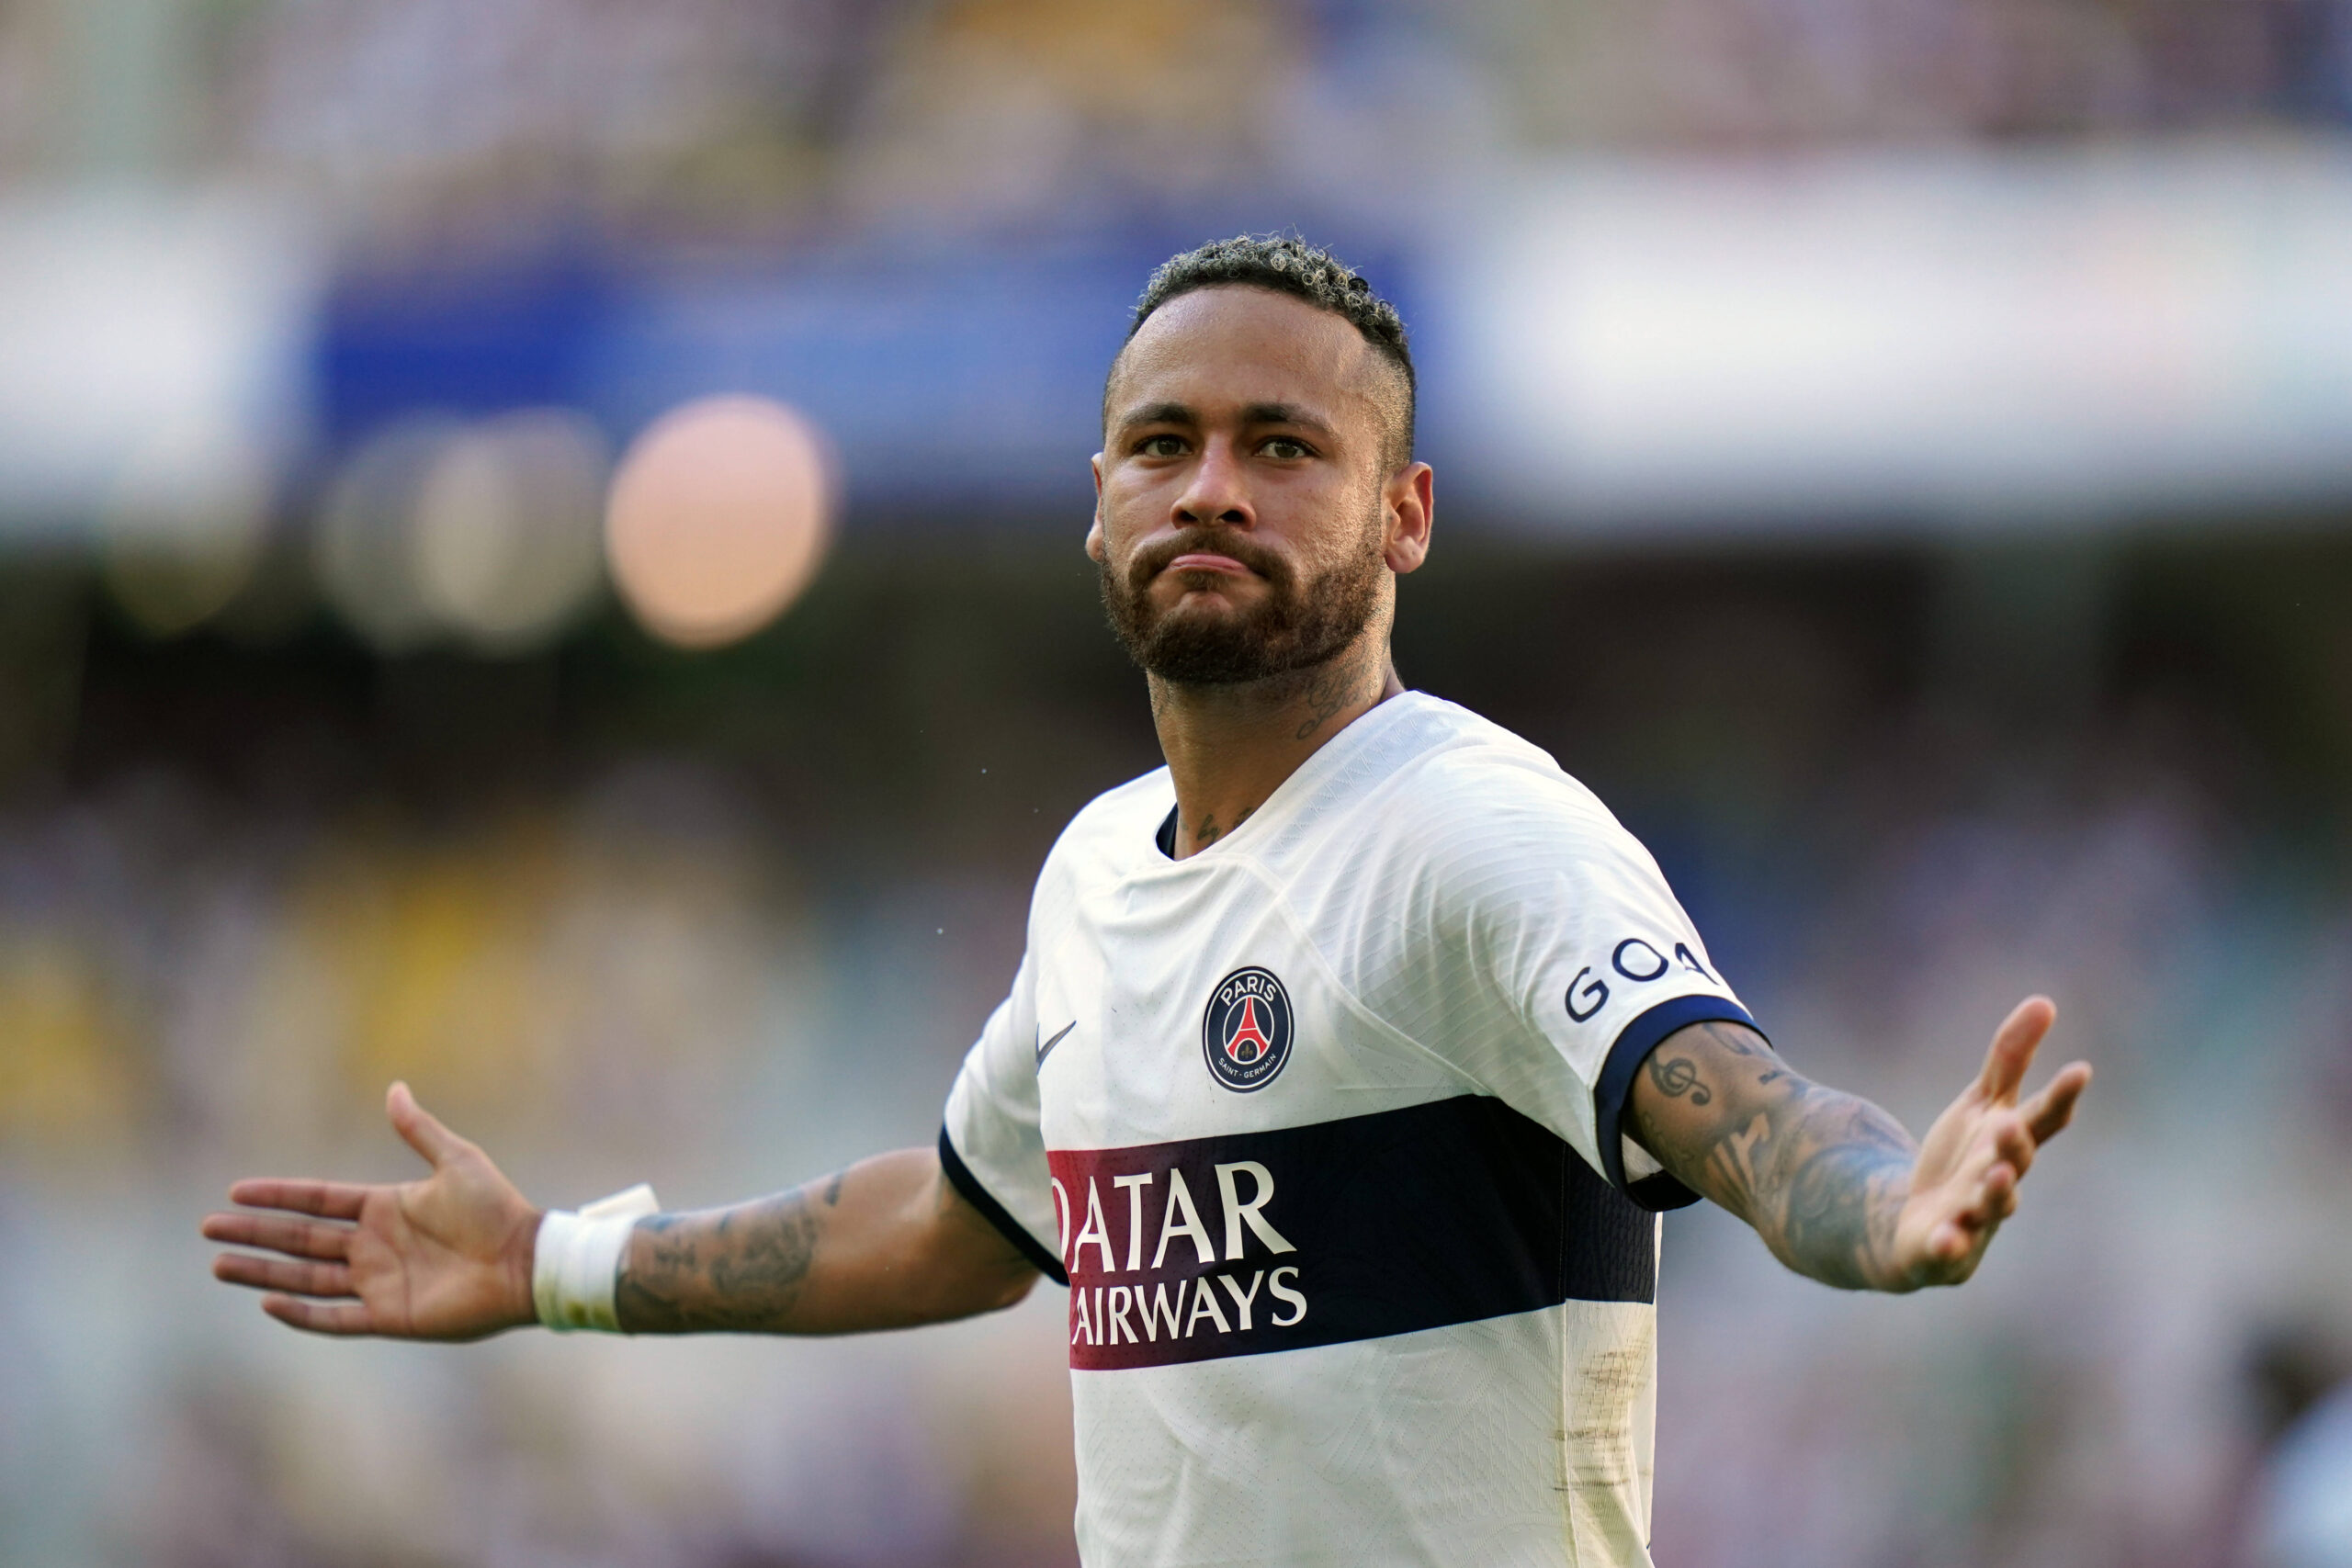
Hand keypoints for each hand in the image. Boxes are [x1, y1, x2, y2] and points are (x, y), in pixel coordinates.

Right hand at [201, 1083, 541, 1338]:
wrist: (525, 1261)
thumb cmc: (498, 1209)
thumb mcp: (457, 1160)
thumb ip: (420, 1130)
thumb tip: (395, 1087)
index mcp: (384, 1207)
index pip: (318, 1200)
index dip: (278, 1196)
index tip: (236, 1192)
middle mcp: (374, 1245)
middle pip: (301, 1239)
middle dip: (255, 1233)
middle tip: (208, 1228)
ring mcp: (378, 1282)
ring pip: (306, 1277)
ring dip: (264, 1272)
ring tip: (221, 1264)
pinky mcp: (389, 1316)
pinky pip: (335, 1317)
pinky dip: (302, 1314)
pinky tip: (268, 1304)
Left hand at [1889, 997, 2090, 1288]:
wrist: (1915, 1222)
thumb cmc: (1962, 1160)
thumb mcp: (1981, 1104)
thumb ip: (2010, 1058)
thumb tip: (2044, 1001)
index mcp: (2012, 1144)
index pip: (2043, 1119)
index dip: (2061, 1096)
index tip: (2080, 1069)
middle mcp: (2001, 1182)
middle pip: (2015, 1163)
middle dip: (2015, 1145)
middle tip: (2010, 1124)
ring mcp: (1976, 1218)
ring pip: (1990, 1208)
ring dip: (1995, 1193)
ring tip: (1994, 1177)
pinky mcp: (1944, 1248)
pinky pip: (1947, 1250)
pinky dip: (1949, 1245)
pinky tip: (1946, 1238)